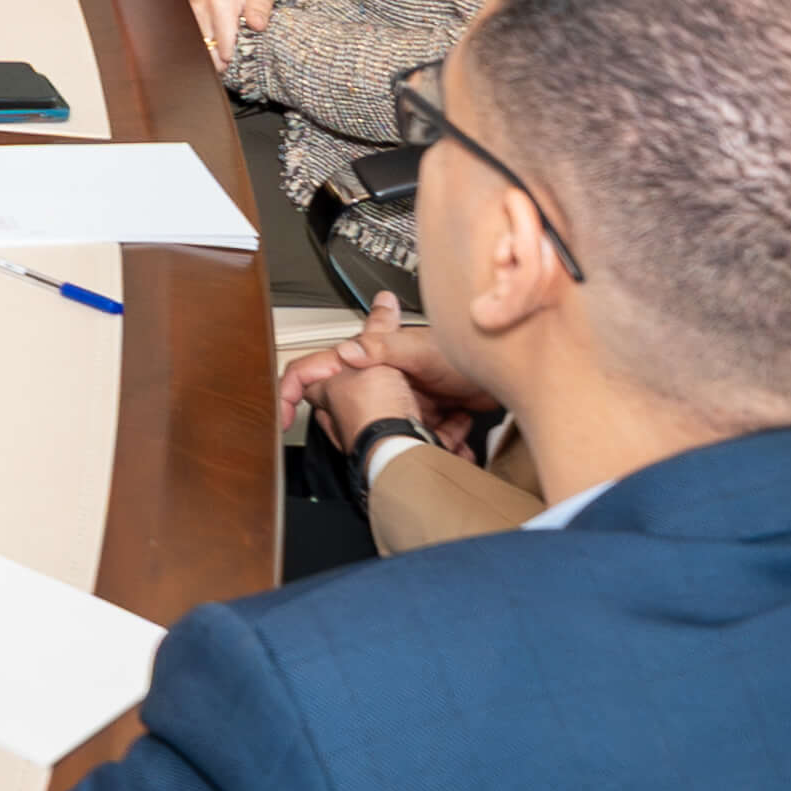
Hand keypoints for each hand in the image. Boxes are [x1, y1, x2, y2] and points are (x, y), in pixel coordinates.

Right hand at [188, 0, 273, 64]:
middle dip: (214, 58)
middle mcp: (201, 5)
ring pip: (194, 39)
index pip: (222, 42)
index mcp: (221, 3)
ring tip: (216, 56)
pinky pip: (189, 29)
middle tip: (224, 65)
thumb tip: (258, 26)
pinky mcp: (184, 6)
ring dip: (204, 49)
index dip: (227, 56)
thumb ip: (260, 8)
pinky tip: (207, 41)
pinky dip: (197, 38)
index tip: (232, 61)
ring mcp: (190, 6)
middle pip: (204, 44)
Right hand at [279, 296, 485, 446]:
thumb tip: (346, 353)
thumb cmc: (468, 355)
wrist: (510, 377)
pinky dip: (437, 444)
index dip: (289, 392)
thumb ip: (384, 345)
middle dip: (377, 429)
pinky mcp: (424, 415)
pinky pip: (418, 437)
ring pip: (389, 429)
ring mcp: (402, 398)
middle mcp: (382, 379)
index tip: (281, 417)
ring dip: (416, 439)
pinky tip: (457, 443)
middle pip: (353, 411)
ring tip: (445, 437)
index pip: (315, 370)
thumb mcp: (423, 348)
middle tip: (403, 433)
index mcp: (370, 358)